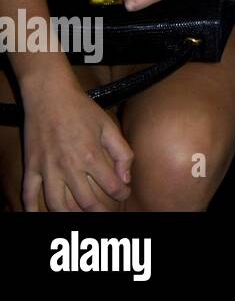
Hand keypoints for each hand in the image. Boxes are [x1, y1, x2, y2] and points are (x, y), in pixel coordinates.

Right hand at [21, 77, 132, 210]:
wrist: (50, 96)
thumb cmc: (82, 109)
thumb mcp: (109, 126)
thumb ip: (122, 152)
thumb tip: (126, 178)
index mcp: (91, 156)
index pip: (112, 186)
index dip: (122, 193)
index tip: (124, 194)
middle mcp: (69, 166)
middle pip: (86, 202)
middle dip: (100, 211)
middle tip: (106, 212)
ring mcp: (48, 168)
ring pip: (58, 204)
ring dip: (71, 214)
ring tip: (80, 216)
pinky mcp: (31, 166)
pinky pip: (29, 194)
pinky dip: (33, 209)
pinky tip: (40, 217)